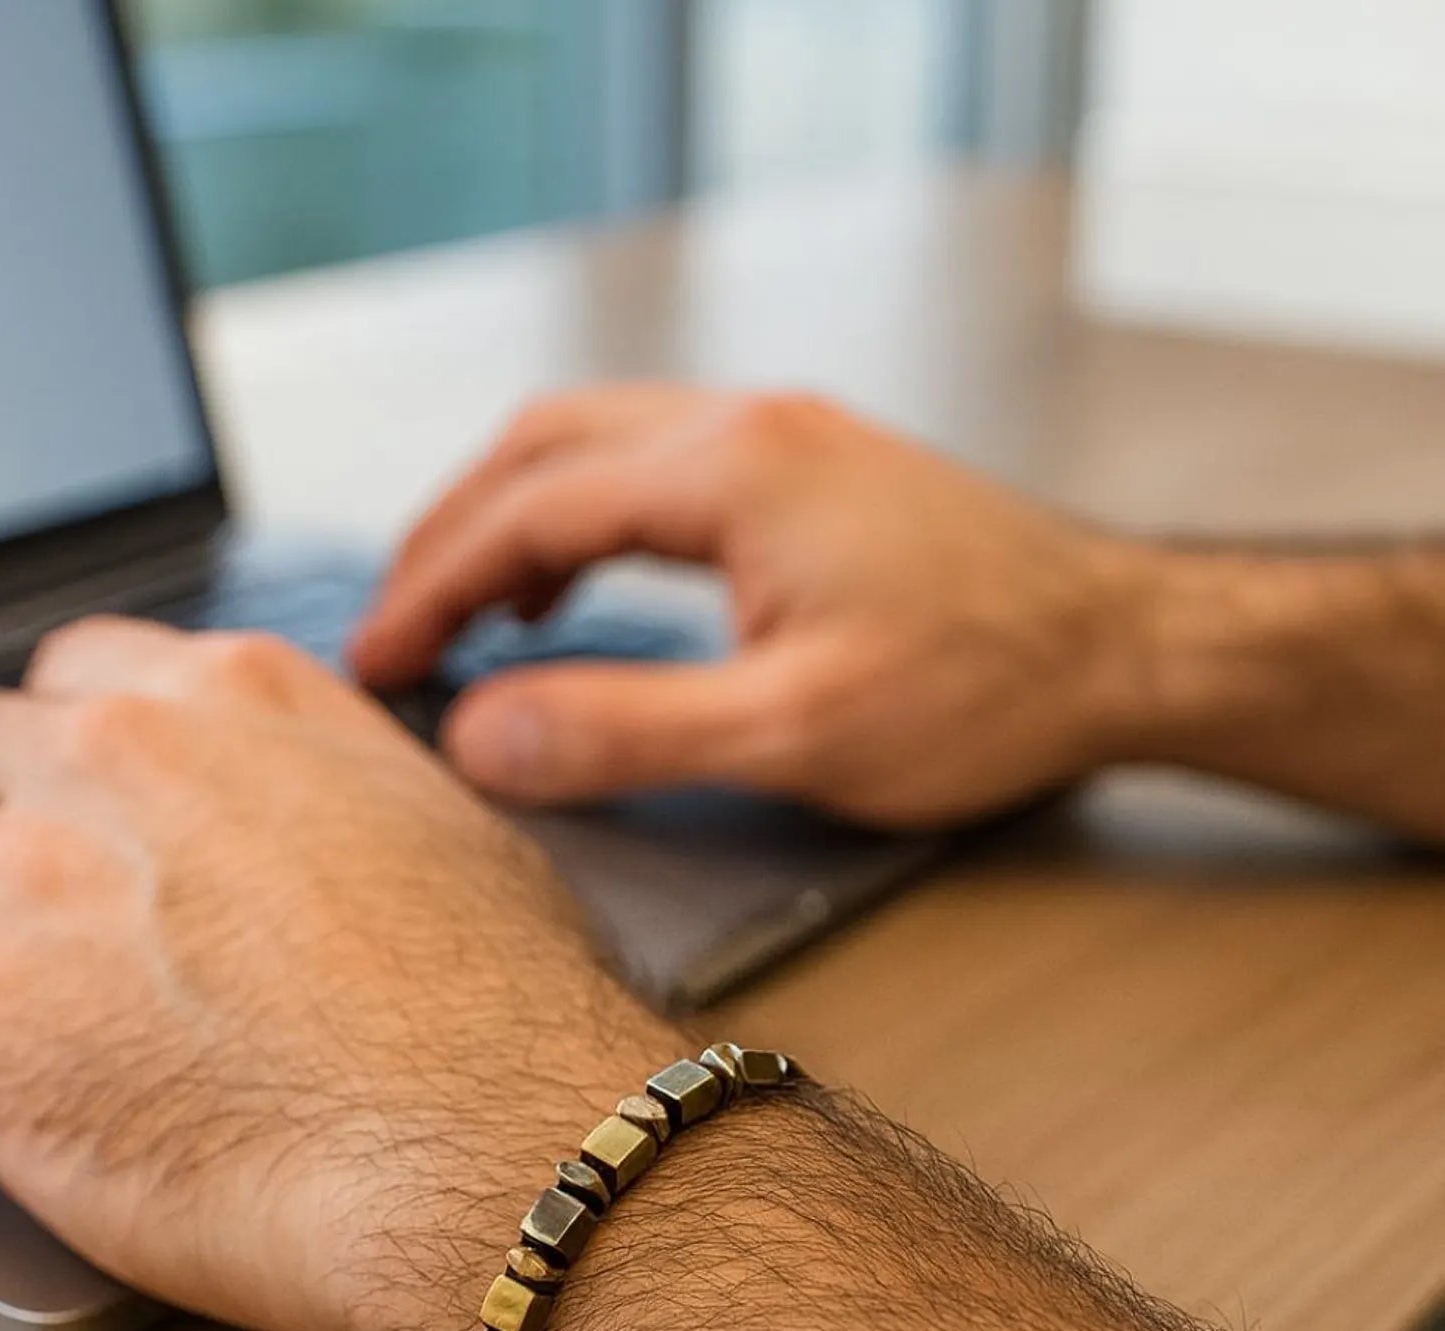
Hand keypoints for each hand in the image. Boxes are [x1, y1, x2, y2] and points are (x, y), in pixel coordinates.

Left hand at [0, 620, 675, 1330]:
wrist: (492, 1139)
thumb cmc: (505, 1006)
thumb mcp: (445, 828)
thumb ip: (340, 790)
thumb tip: (320, 823)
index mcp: (236, 699)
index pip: (74, 676)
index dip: (58, 745)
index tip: (59, 794)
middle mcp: (120, 760)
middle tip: (4, 891)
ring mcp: (33, 884)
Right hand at [350, 385, 1155, 826]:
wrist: (1125, 649)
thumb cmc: (987, 688)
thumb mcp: (796, 730)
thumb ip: (626, 730)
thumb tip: (481, 736)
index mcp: (731, 466)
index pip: (525, 509)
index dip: (430, 588)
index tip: (375, 662)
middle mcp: (748, 424)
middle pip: (542, 447)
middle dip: (451, 535)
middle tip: (399, 628)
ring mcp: (784, 438)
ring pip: (595, 446)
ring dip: (513, 518)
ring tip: (465, 611)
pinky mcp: (811, 472)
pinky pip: (655, 471)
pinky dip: (585, 521)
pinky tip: (579, 583)